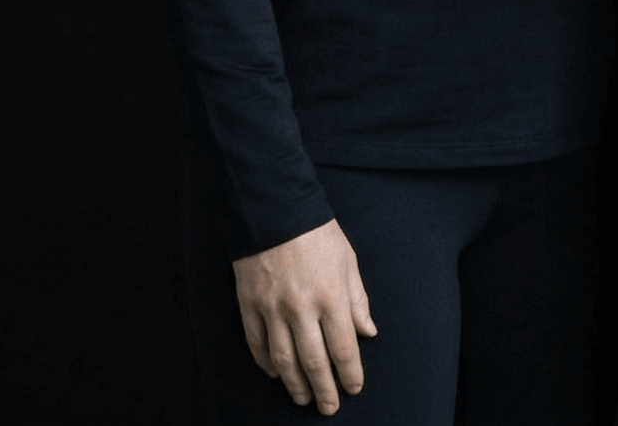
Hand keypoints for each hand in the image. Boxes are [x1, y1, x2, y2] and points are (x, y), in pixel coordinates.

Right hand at [232, 219, 374, 414]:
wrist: (275, 211)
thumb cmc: (318, 234)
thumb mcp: (348, 262)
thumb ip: (357, 300)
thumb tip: (368, 332)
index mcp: (331, 296)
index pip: (343, 347)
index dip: (350, 373)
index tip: (354, 388)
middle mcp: (301, 308)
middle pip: (314, 361)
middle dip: (324, 389)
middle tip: (329, 408)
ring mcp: (272, 309)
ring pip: (283, 359)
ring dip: (295, 384)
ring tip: (303, 398)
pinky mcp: (249, 305)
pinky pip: (257, 343)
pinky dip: (266, 363)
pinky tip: (276, 374)